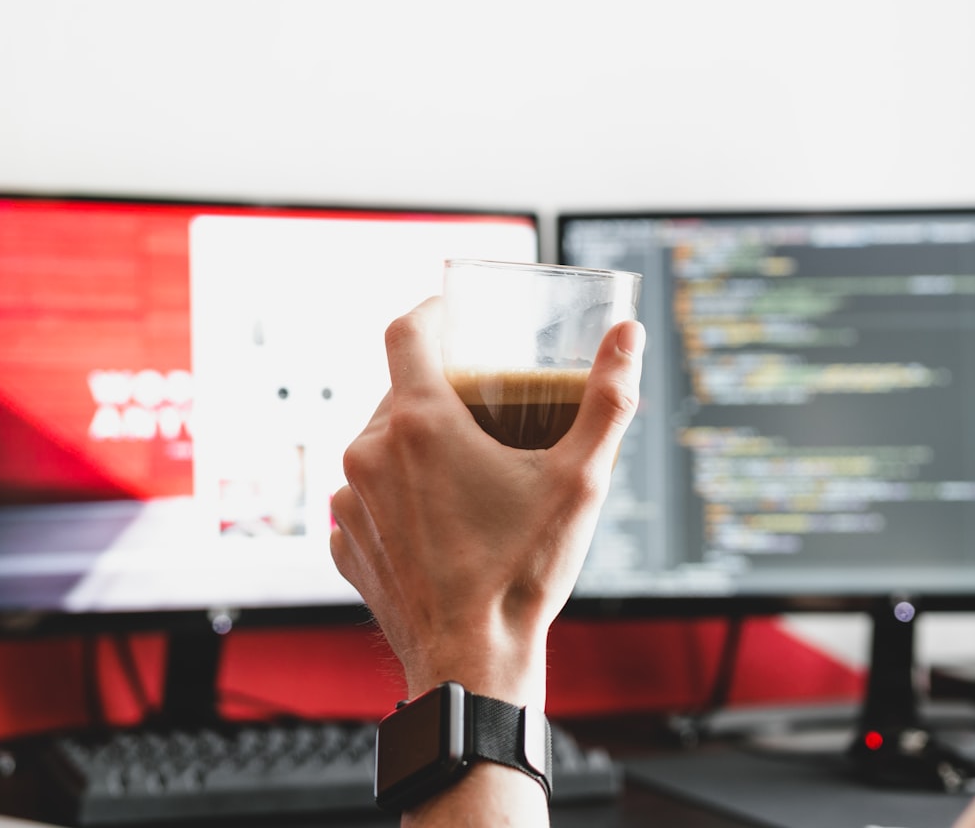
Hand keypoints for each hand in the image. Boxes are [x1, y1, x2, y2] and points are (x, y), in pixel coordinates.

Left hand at [329, 296, 644, 709]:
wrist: (472, 662)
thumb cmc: (522, 572)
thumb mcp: (580, 479)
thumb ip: (607, 400)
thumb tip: (628, 336)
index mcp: (418, 423)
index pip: (406, 331)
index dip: (429, 312)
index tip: (451, 314)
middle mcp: (369, 453)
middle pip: (397, 391)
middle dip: (437, 390)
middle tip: (481, 408)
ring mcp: (351, 501)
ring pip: (378, 445)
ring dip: (414, 446)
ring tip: (463, 474)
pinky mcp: (347, 542)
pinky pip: (367, 497)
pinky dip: (397, 496)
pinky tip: (437, 521)